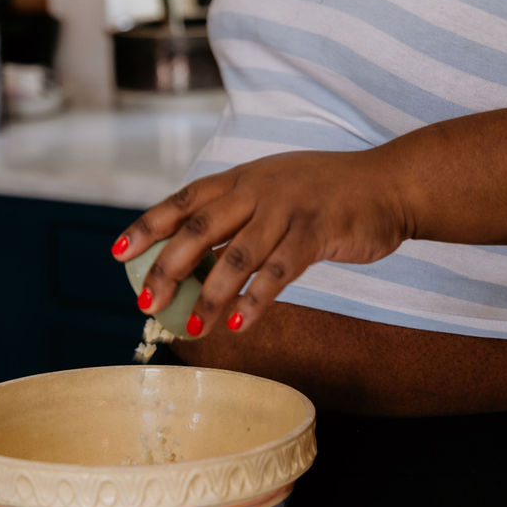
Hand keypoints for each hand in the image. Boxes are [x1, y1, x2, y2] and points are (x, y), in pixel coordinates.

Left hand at [111, 149, 409, 335]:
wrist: (390, 183)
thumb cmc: (325, 194)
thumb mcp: (273, 191)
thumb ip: (236, 218)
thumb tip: (192, 258)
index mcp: (241, 178)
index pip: (183, 201)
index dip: (148, 226)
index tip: (117, 253)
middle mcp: (258, 189)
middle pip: (200, 229)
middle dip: (168, 268)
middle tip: (147, 303)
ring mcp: (288, 209)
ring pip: (237, 256)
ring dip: (211, 296)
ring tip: (193, 328)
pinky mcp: (317, 232)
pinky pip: (280, 271)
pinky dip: (257, 299)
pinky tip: (240, 324)